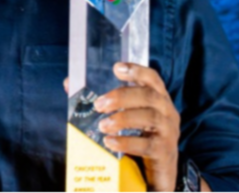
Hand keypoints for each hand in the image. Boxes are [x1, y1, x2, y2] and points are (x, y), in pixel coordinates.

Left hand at [65, 62, 180, 192]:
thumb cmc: (139, 137)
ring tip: (103, 125)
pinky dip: (126, 142)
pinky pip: (147, 144)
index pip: (153, 78)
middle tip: (99, 105)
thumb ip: (102, 100)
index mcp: (159, 98)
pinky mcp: (164, 152)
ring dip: (122, 119)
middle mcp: (167, 111)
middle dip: (122, 97)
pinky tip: (109, 142)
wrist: (158, 171)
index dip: (137, 70)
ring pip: (150, 117)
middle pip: (149, 96)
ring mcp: (168, 131)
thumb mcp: (126, 117)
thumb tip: (69, 84)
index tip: (116, 68)